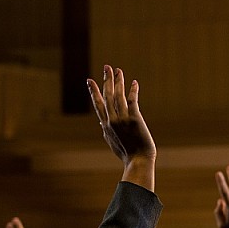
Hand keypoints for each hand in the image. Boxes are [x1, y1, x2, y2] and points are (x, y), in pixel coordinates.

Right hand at [87, 65, 155, 190]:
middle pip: (107, 96)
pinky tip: (133, 82)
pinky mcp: (134, 119)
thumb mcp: (112, 142)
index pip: (98, 104)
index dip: (94, 91)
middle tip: (106, 67)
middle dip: (106, 80)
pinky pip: (132, 101)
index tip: (90, 80)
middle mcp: (112, 120)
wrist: (138, 161)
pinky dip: (132, 91)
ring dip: (118, 81)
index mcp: (106, 125)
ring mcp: (123, 119)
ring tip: (118, 70)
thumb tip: (101, 122)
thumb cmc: (127, 154)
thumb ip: (106, 130)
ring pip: (118, 96)